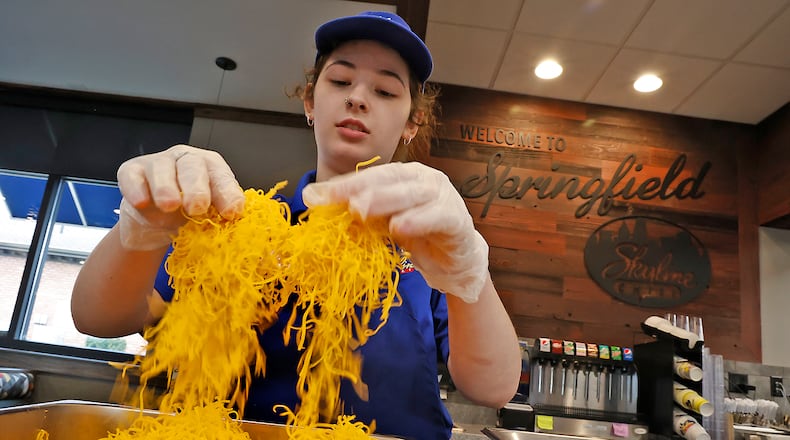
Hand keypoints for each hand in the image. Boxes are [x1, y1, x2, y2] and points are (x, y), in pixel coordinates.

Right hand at [116, 144, 244, 249]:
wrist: (154, 224)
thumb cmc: (187, 214)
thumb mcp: (207, 216)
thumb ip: (220, 216)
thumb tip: (236, 226)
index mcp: (211, 167)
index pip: (221, 176)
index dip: (227, 193)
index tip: (231, 212)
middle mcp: (186, 159)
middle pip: (192, 166)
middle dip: (196, 187)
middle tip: (197, 208)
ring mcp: (157, 163)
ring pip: (162, 169)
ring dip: (166, 187)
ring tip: (169, 206)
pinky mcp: (132, 171)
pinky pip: (133, 176)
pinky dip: (136, 189)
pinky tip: (142, 202)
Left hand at [302, 162, 488, 302]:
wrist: (455, 261)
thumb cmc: (418, 236)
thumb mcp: (383, 223)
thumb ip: (358, 211)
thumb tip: (313, 199)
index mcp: (405, 175)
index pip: (372, 175)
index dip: (345, 184)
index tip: (317, 195)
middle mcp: (425, 180)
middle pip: (390, 179)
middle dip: (362, 188)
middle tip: (337, 199)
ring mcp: (444, 196)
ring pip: (413, 194)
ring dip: (386, 201)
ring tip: (361, 209)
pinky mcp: (457, 220)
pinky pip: (437, 217)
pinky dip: (418, 221)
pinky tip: (399, 227)